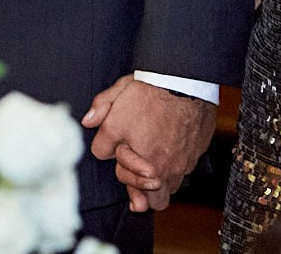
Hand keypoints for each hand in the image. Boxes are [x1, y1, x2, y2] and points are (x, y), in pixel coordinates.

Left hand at [81, 76, 216, 212]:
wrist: (187, 82)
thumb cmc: (152, 89)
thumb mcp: (118, 93)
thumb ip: (100, 109)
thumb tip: (88, 121)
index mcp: (129, 150)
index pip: (115, 169)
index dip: (114, 152)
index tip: (120, 141)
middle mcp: (155, 164)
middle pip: (142, 200)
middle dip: (135, 184)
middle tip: (134, 163)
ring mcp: (177, 166)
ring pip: (163, 194)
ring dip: (155, 186)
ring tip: (151, 168)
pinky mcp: (192, 160)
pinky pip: (180, 178)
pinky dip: (172, 172)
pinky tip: (168, 155)